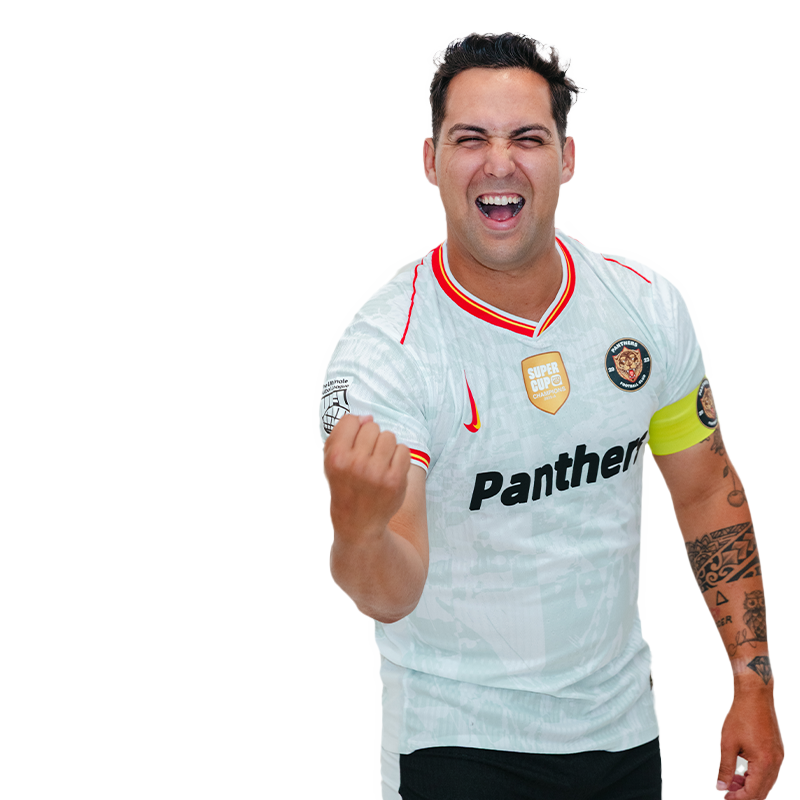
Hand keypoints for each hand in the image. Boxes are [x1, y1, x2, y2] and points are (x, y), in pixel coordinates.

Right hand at [322, 414, 410, 541]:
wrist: (358, 521)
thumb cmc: (344, 487)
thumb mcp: (330, 460)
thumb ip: (341, 434)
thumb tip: (367, 417)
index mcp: (337, 457)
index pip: (350, 421)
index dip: (353, 430)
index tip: (353, 444)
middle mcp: (356, 464)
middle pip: (371, 426)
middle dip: (370, 438)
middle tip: (366, 456)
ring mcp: (377, 472)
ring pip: (389, 436)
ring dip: (385, 446)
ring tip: (378, 462)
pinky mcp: (395, 479)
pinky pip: (403, 449)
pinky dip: (398, 457)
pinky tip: (389, 468)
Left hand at [715, 689, 783, 798]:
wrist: (755, 696)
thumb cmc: (742, 714)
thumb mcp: (727, 743)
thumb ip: (725, 768)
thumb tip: (721, 786)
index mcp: (764, 763)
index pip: (753, 793)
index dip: (738, 799)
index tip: (726, 798)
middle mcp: (775, 762)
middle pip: (762, 791)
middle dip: (745, 795)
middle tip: (729, 794)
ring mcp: (779, 757)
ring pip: (767, 782)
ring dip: (750, 786)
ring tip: (733, 782)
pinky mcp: (778, 751)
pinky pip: (769, 771)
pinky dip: (757, 776)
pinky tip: (743, 773)